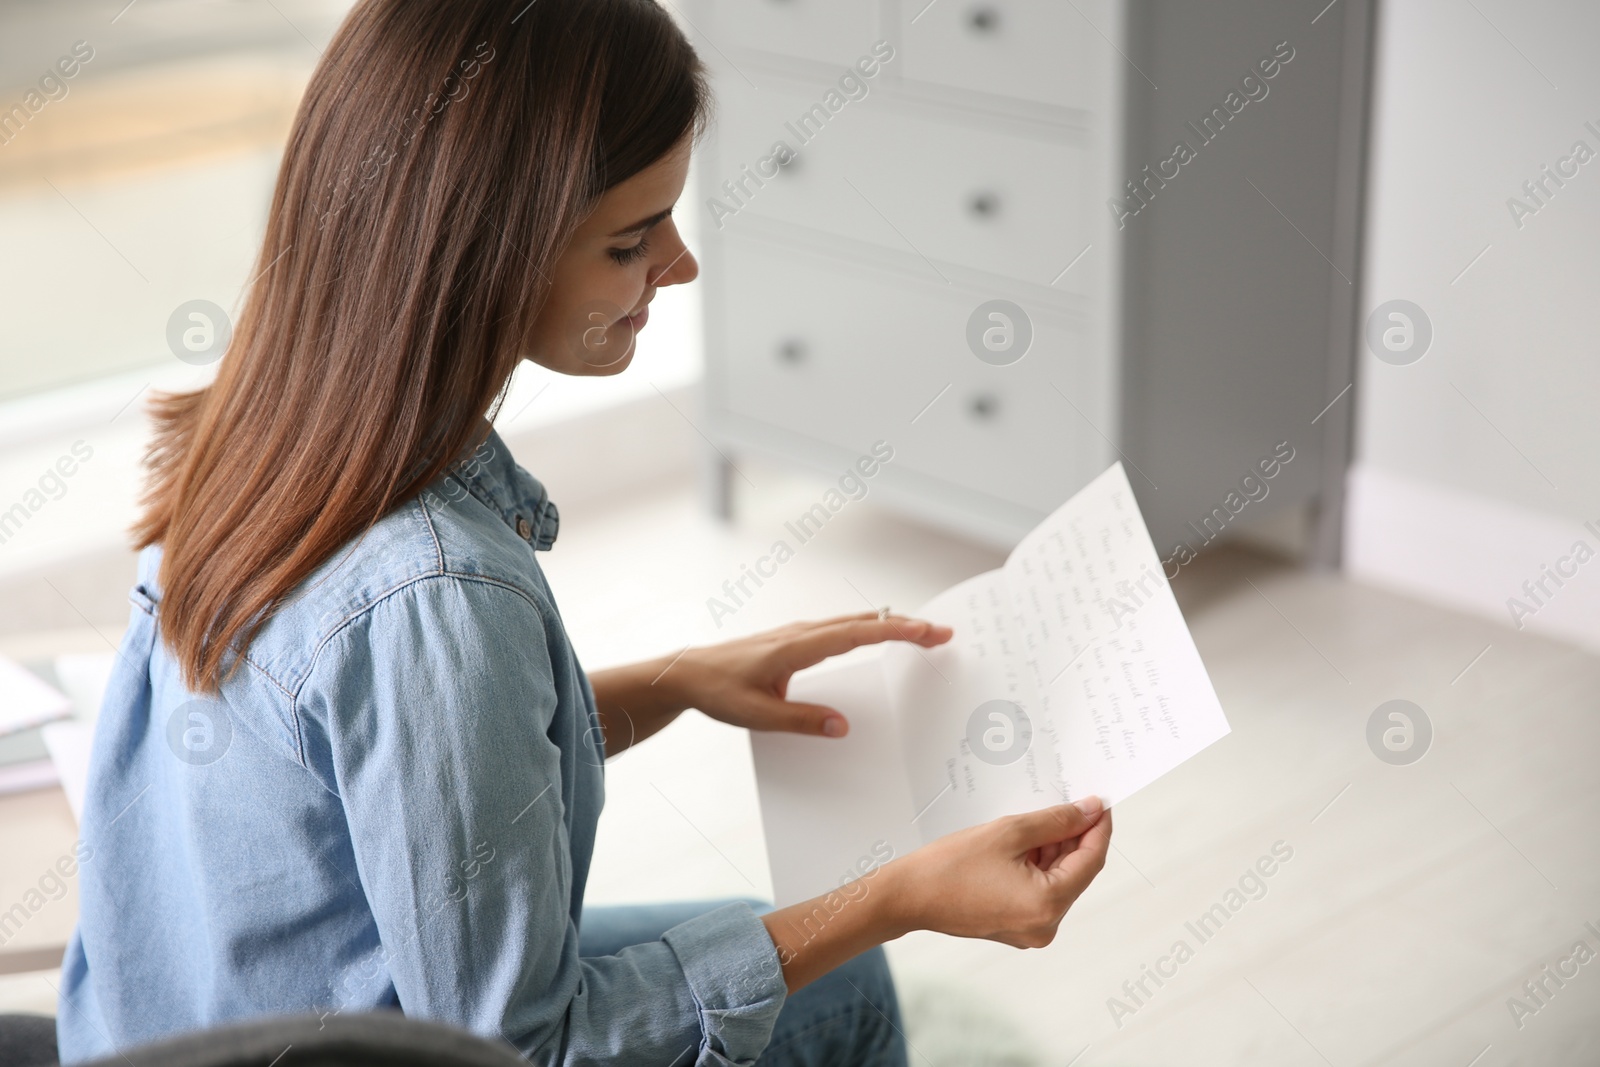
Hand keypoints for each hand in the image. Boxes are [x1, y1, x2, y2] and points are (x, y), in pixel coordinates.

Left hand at [668, 611, 952, 737]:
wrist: (688, 674)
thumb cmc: (719, 691)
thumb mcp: (759, 715)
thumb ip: (802, 721)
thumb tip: (843, 727)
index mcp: (797, 647)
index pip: (858, 633)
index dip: (898, 631)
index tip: (931, 632)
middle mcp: (802, 634)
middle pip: (865, 622)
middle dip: (906, 625)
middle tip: (944, 632)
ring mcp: (799, 634)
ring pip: (854, 622)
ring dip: (890, 625)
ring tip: (924, 634)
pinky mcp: (795, 641)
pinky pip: (841, 629)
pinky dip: (869, 629)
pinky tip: (878, 638)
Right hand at [885, 797, 1111, 947]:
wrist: (910, 895)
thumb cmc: (949, 867)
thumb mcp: (1009, 832)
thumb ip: (1056, 821)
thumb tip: (1088, 812)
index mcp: (1048, 905)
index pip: (1091, 860)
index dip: (1098, 828)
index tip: (1100, 804)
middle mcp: (1045, 926)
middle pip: (1076, 872)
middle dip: (1075, 837)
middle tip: (1073, 804)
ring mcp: (1031, 931)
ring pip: (1058, 881)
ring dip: (1055, 851)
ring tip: (1042, 820)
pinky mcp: (1017, 927)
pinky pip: (1041, 891)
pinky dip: (1040, 867)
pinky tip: (1029, 842)